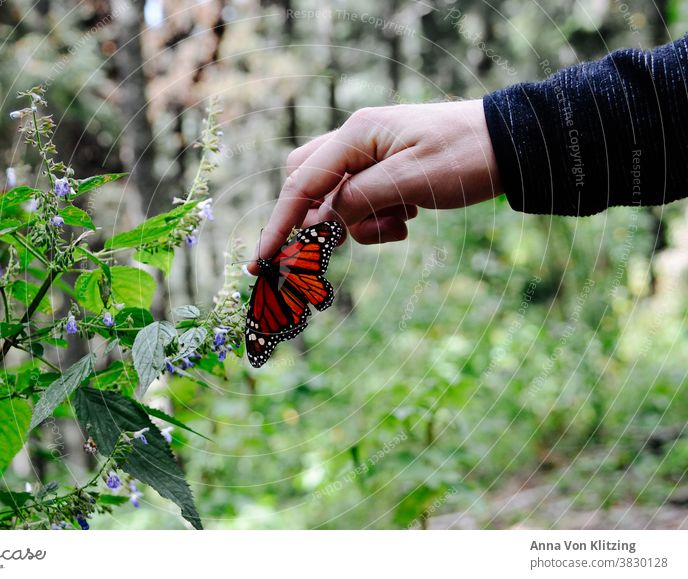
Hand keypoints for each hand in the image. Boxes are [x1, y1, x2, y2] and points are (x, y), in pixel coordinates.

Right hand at [249, 99, 500, 271]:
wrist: (511, 145)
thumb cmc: (465, 157)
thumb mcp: (411, 181)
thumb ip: (360, 200)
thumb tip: (328, 221)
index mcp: (358, 135)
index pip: (302, 183)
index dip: (279, 224)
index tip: (261, 261)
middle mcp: (357, 141)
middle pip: (308, 183)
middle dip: (315, 219)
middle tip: (334, 246)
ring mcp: (371, 155)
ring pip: (337, 198)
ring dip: (358, 222)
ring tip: (400, 224)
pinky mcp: (385, 170)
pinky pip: (362, 201)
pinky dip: (377, 218)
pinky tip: (408, 217)